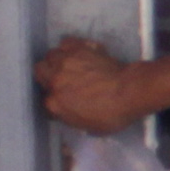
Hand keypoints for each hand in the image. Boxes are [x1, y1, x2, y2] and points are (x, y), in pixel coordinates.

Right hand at [40, 37, 157, 134]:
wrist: (129, 91)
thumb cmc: (114, 114)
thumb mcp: (91, 128)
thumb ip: (73, 118)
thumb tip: (70, 112)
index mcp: (55, 104)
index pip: (44, 102)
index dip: (53, 101)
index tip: (62, 101)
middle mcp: (55, 81)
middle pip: (40, 73)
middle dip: (47, 76)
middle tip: (60, 80)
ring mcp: (65, 62)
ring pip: (50, 56)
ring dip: (56, 61)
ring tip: (67, 65)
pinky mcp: (79, 49)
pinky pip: (66, 42)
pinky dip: (69, 46)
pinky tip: (77, 53)